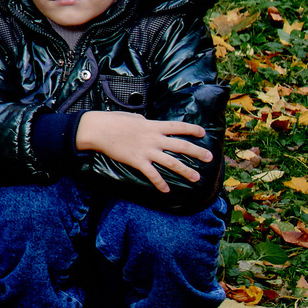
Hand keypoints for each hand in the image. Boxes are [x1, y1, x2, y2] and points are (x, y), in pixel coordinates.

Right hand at [78, 111, 212, 191]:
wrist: (98, 130)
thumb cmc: (113, 121)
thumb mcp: (132, 117)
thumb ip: (144, 122)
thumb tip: (147, 123)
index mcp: (153, 126)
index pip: (177, 127)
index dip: (192, 129)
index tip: (203, 133)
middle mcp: (153, 138)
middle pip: (181, 145)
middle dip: (197, 152)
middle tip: (209, 158)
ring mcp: (146, 151)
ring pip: (171, 162)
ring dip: (185, 171)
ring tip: (196, 177)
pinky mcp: (137, 161)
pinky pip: (152, 174)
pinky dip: (160, 183)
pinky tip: (166, 191)